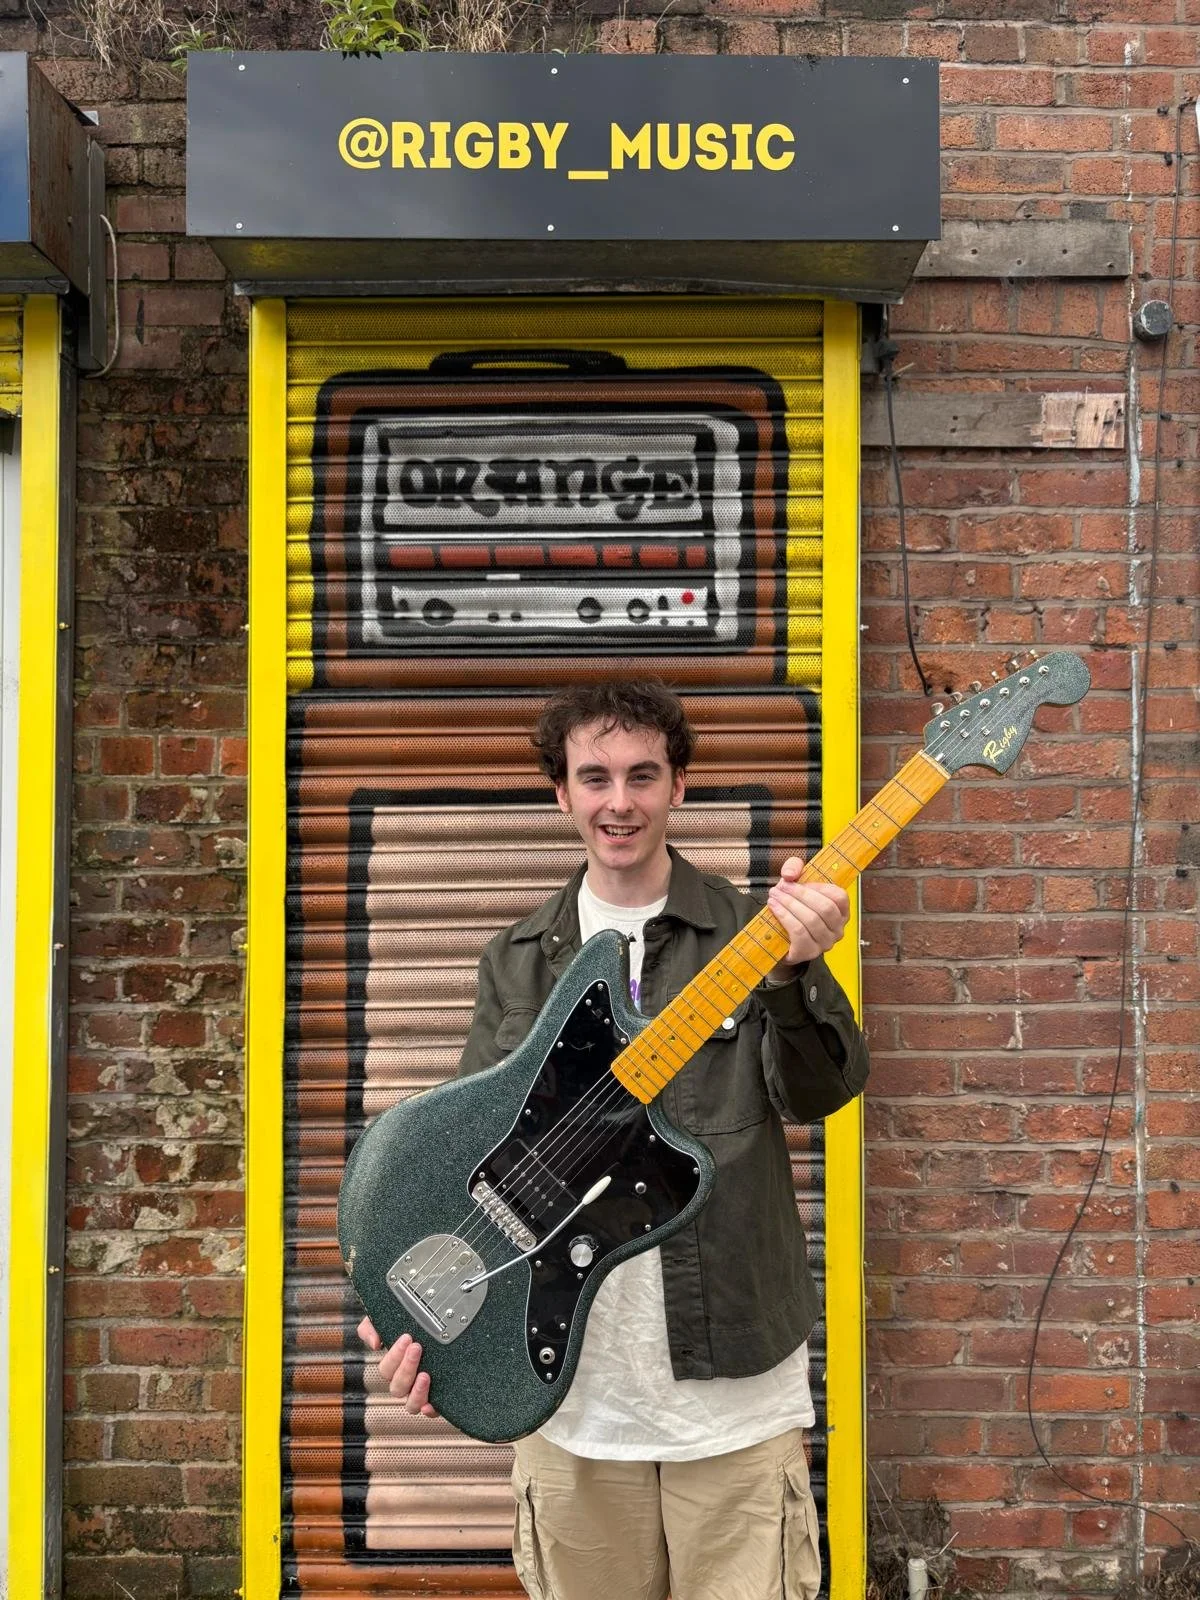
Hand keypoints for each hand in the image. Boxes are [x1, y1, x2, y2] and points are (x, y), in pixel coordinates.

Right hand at [357, 1315, 438, 1417]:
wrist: (438, 1323)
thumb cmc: (408, 1325)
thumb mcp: (386, 1320)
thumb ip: (372, 1327)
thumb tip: (374, 1343)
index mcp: (393, 1367)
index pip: (386, 1370)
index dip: (394, 1356)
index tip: (407, 1337)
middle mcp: (405, 1383)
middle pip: (397, 1387)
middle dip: (406, 1367)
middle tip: (417, 1348)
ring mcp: (420, 1393)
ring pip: (410, 1405)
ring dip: (416, 1392)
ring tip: (425, 1375)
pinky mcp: (437, 1398)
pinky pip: (431, 1412)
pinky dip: (430, 1411)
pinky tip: (430, 1405)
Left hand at [765, 857, 850, 977]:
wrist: (778, 940)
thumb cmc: (792, 909)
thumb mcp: (795, 883)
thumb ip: (794, 867)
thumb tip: (789, 874)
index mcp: (841, 912)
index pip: (839, 896)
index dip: (818, 886)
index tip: (797, 881)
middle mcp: (838, 929)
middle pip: (825, 908)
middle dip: (800, 894)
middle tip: (780, 887)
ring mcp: (825, 943)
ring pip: (811, 920)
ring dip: (789, 904)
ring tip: (774, 896)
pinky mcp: (808, 952)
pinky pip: (799, 932)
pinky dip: (785, 917)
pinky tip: (774, 909)